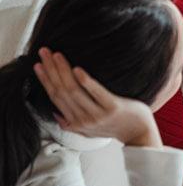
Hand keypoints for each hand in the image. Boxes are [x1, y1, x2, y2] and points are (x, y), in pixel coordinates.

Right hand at [33, 47, 162, 147]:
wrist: (139, 133)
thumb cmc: (116, 127)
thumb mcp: (90, 131)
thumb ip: (72, 124)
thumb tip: (57, 115)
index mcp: (76, 123)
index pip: (55, 98)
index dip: (45, 80)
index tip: (38, 65)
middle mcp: (85, 120)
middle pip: (62, 91)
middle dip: (51, 70)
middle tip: (45, 52)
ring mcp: (99, 114)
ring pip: (74, 90)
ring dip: (63, 71)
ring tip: (57, 56)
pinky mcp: (113, 107)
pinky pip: (96, 92)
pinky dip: (85, 81)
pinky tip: (77, 69)